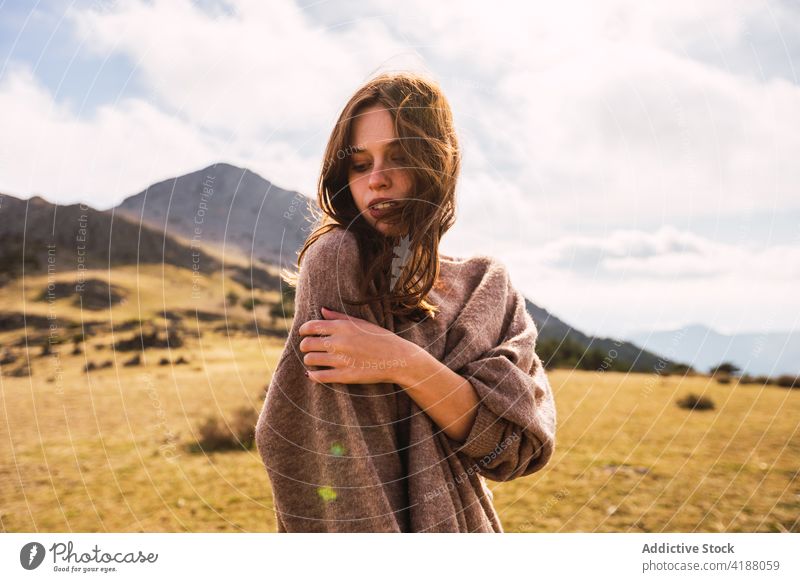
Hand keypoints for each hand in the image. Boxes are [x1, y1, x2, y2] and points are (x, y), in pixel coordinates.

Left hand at [298, 306, 413, 384]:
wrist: (398, 359)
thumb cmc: (380, 338)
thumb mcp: (361, 323)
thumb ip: (339, 317)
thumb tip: (321, 310)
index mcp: (342, 327)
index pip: (311, 326)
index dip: (303, 330)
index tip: (304, 333)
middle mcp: (339, 342)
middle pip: (307, 344)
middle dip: (305, 346)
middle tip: (308, 348)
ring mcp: (341, 360)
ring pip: (310, 360)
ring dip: (310, 360)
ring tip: (315, 360)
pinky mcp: (344, 376)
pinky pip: (319, 377)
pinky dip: (313, 376)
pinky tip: (313, 374)